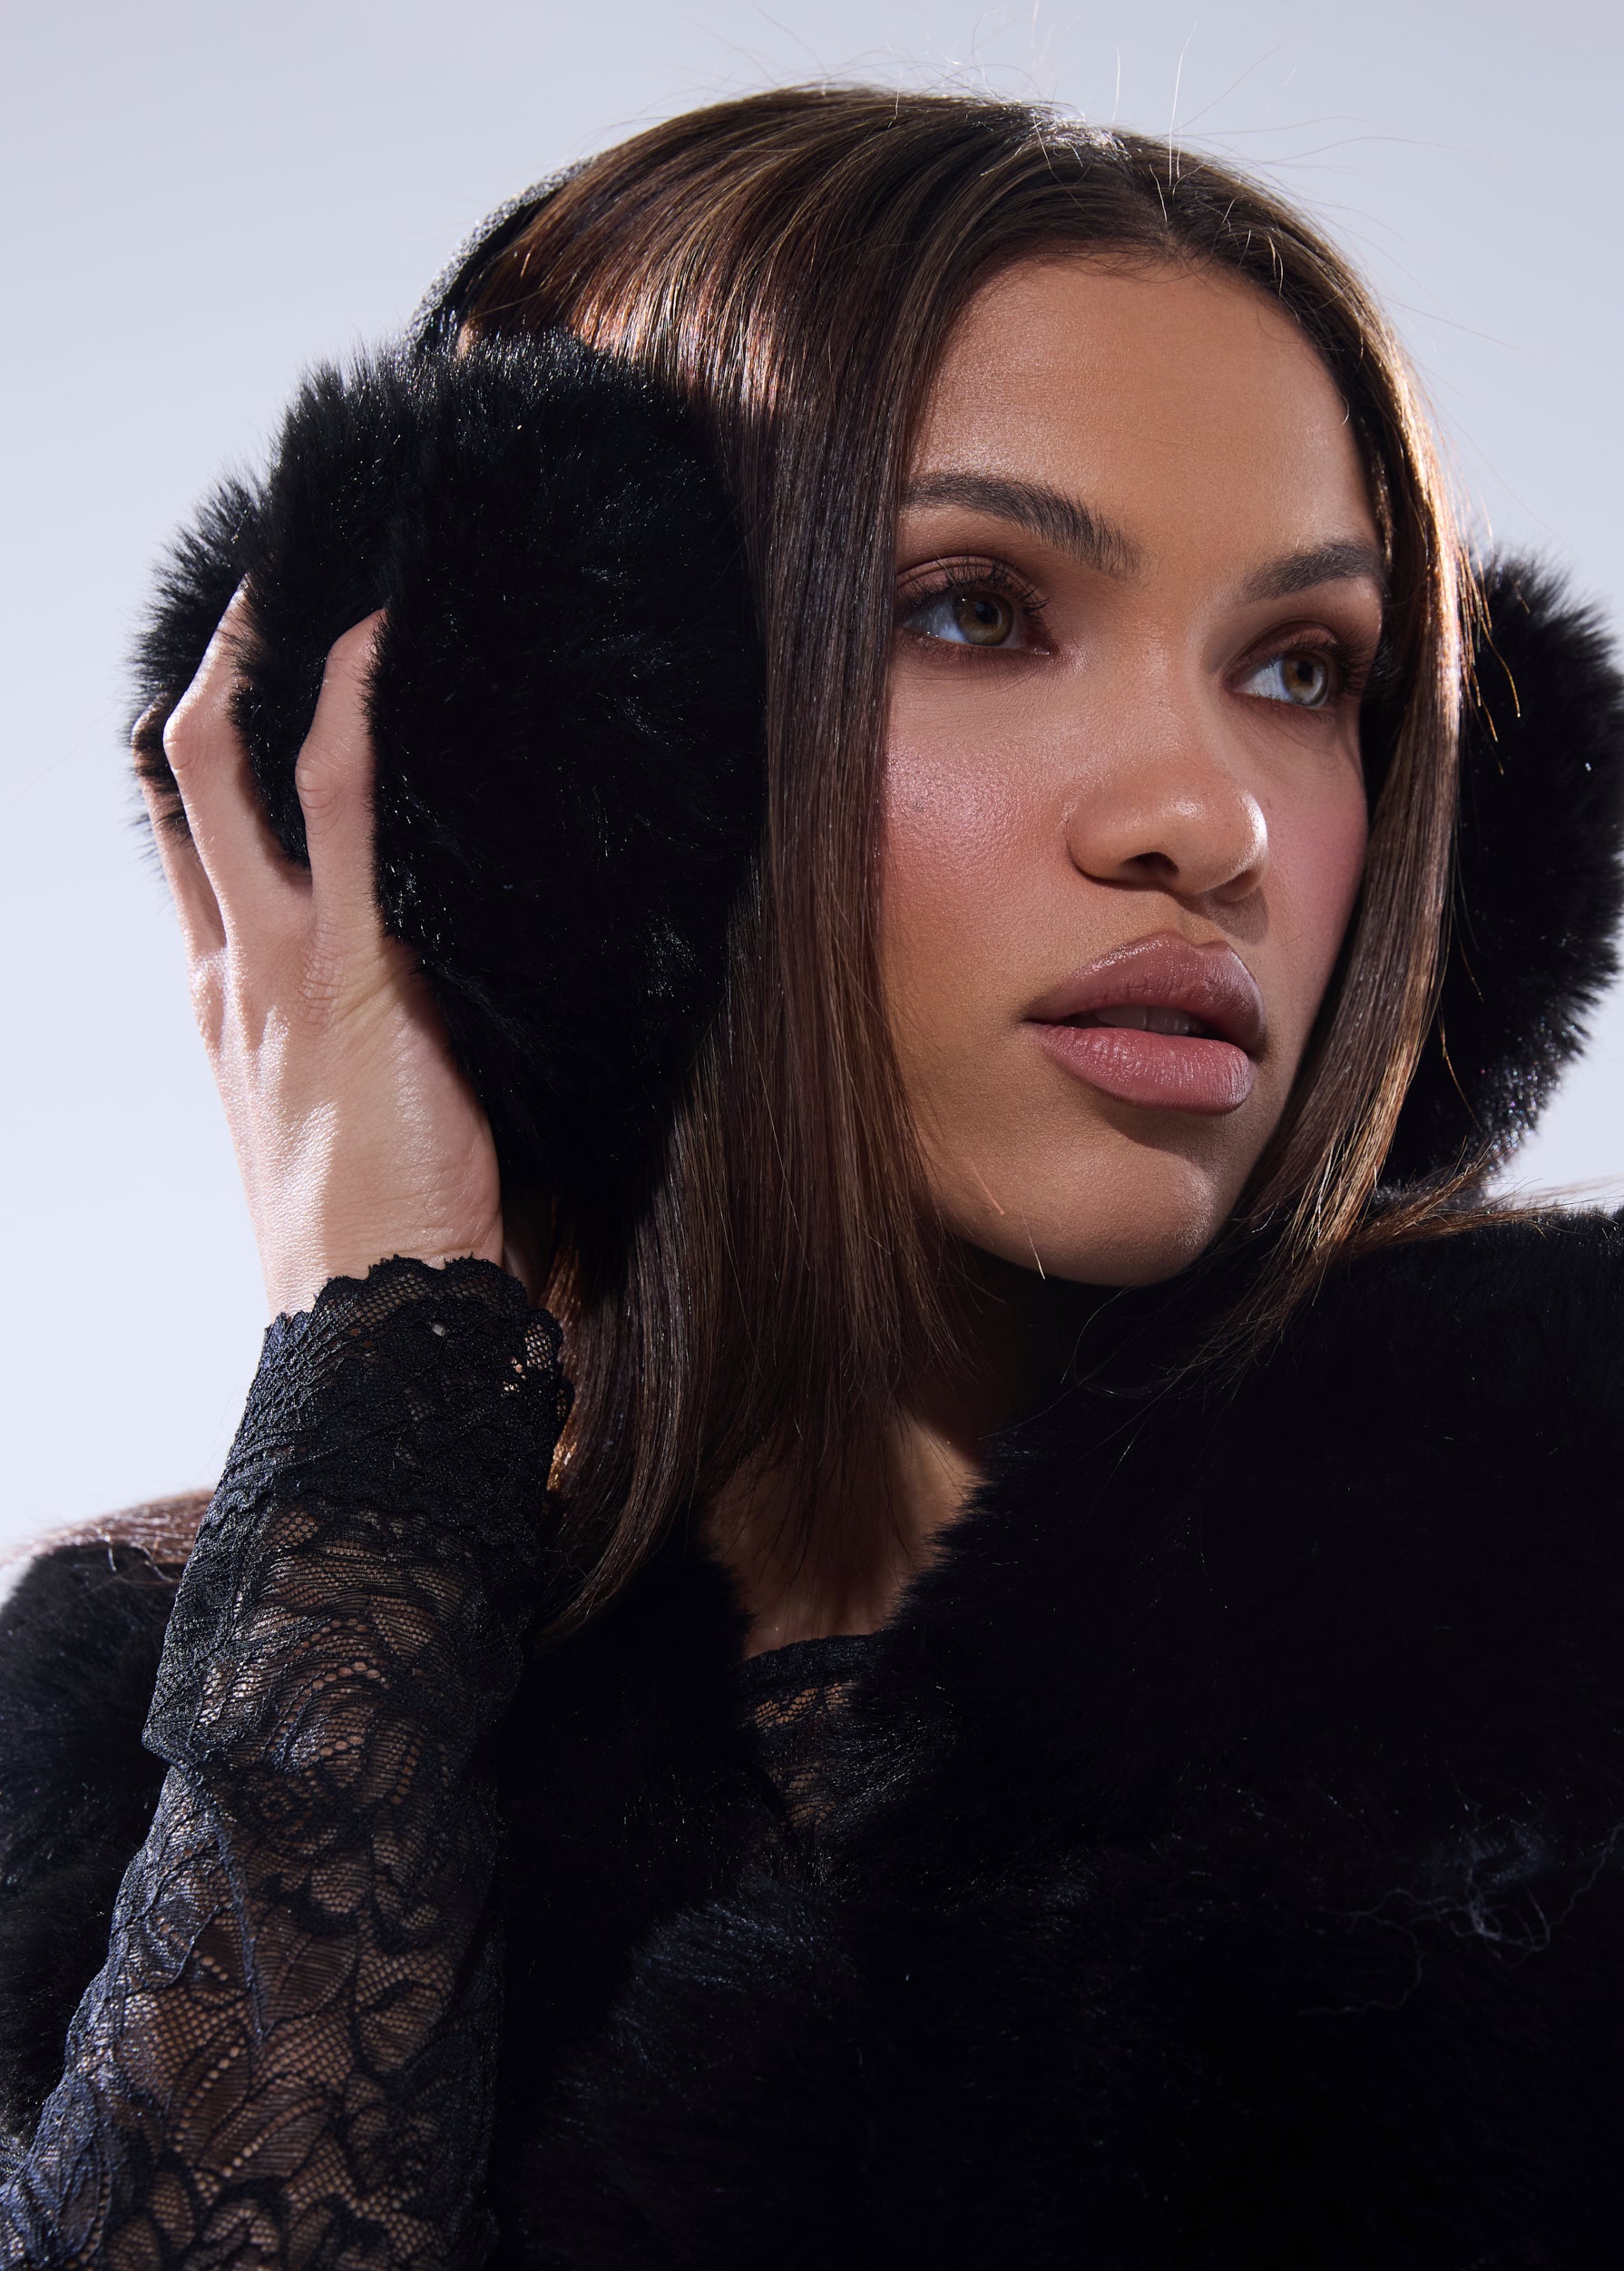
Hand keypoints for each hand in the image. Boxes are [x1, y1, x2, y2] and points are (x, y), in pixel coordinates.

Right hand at [140, 590, 505, 1316]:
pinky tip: (381, 640)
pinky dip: (353, 705)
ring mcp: (277, 967)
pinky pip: (341, 802)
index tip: (243, 676)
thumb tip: (426, 982)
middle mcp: (230, 974)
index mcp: (222, 1008)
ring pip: (227, 764)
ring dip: (269, 655)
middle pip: (177, 779)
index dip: (199, 747)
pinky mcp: (349, 971)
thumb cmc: (385, 1244)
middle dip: (213, 665)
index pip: (184, 846)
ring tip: (329, 571)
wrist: (378, 1325)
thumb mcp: (346, 1123)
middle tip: (265, 581)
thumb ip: (357, 1042)